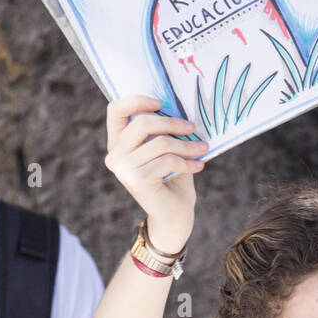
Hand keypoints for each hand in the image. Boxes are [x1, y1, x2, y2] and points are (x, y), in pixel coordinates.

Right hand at [105, 94, 207, 255]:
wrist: (173, 216)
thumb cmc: (171, 180)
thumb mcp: (166, 150)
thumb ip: (163, 130)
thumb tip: (177, 105)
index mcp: (117, 143)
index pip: (115, 110)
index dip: (137, 100)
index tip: (161, 103)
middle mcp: (115, 155)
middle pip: (143, 122)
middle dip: (173, 123)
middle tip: (193, 128)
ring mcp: (123, 169)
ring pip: (161, 143)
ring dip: (187, 145)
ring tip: (203, 149)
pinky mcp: (137, 181)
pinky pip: (168, 160)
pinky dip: (188, 162)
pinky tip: (199, 166)